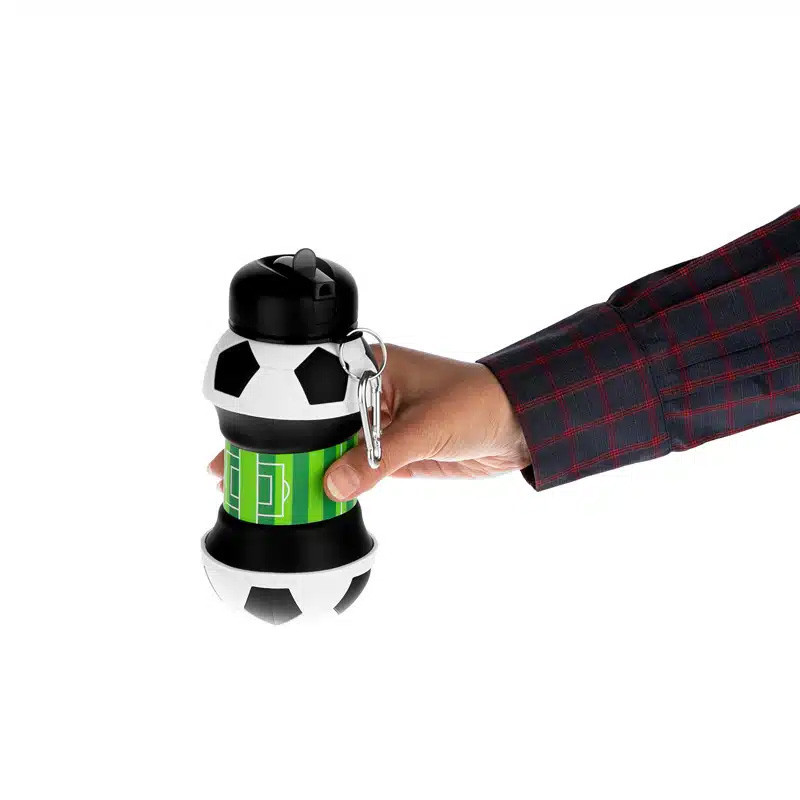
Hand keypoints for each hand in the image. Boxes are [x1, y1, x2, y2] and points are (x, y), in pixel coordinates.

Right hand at [206, 345, 530, 500]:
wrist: (519, 425)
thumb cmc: (479, 404)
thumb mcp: (427, 428)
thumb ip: (379, 459)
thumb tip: (332, 487)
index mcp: (367, 366)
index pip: (303, 384)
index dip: (266, 409)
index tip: (236, 433)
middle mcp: (363, 392)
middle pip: (304, 420)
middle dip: (270, 444)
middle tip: (228, 470)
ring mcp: (373, 424)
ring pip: (323, 447)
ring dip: (295, 468)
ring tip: (257, 490)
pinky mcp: (387, 453)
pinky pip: (348, 469)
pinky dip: (328, 484)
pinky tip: (303, 498)